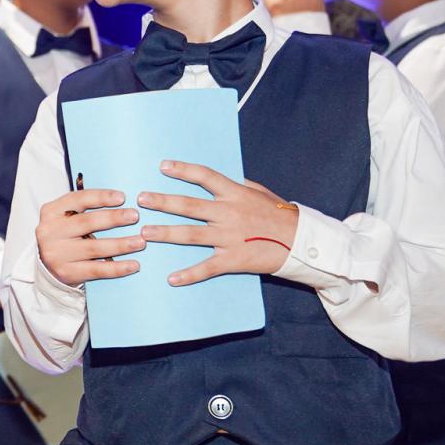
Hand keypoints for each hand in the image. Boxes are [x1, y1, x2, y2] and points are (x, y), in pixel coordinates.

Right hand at [36, 188, 144, 286]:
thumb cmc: (64, 234)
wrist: (46, 265)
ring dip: (121, 244)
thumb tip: (121, 199)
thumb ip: (85, 208)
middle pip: (87, 223)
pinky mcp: (67, 273)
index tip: (122, 197)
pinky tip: (133, 264)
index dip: (101, 197)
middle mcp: (50, 232)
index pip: (77, 199)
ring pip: (94, 248)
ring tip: (141, 241)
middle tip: (135, 216)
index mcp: (51, 212)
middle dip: (114, 218)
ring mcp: (57, 254)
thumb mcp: (66, 217)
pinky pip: (97, 270)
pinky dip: (117, 268)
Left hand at [138, 160, 298, 284]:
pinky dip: (189, 275)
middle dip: (163, 202)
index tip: (162, 166)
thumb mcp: (259, 192)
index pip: (205, 177)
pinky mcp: (233, 259)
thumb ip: (235, 186)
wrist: (302, 241)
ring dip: (165, 234)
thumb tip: (213, 179)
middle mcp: (229, 213)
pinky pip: (207, 268)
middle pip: (189, 206)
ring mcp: (230, 237)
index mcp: (235, 194)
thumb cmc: (279, 214)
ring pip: (191, 235)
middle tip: (141, 199)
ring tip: (145, 232)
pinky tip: (171, 279)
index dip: (183, 170)